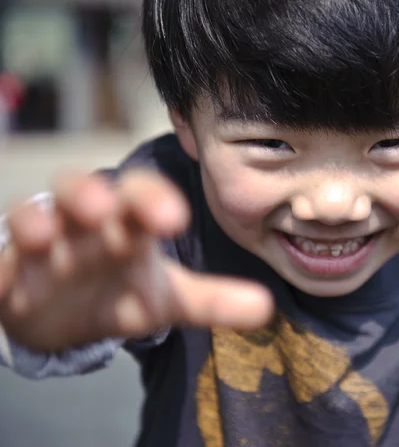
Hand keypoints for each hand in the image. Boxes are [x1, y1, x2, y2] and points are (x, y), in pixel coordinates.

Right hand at [0, 171, 273, 352]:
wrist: (63, 316)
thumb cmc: (118, 293)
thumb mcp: (167, 300)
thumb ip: (214, 300)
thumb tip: (267, 307)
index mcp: (129, 224)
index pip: (143, 196)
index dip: (156, 200)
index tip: (175, 218)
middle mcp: (86, 223)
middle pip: (85, 189)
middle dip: (93, 193)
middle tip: (107, 209)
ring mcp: (45, 241)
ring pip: (36, 211)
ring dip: (40, 217)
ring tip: (45, 233)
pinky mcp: (10, 266)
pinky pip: (2, 252)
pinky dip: (5, 258)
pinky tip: (13, 266)